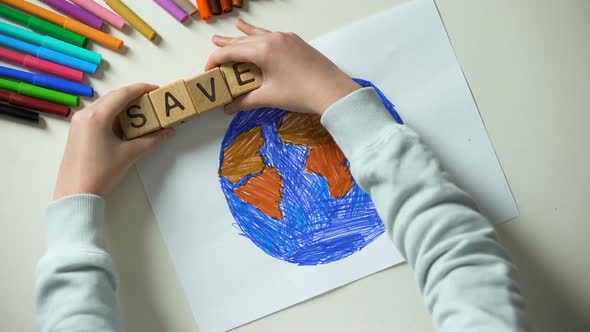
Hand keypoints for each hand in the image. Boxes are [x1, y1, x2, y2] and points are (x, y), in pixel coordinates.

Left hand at [53, 83, 174, 199]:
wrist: (76, 193)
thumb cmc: (101, 172)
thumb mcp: (130, 154)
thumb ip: (152, 140)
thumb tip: (168, 132)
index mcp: (97, 116)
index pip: (123, 94)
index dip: (141, 89)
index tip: (156, 90)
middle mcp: (85, 114)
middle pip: (113, 97)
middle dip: (134, 97)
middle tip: (152, 102)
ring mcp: (79, 122)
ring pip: (105, 106)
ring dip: (123, 106)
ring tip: (142, 113)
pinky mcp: (77, 131)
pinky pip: (98, 115)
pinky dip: (113, 116)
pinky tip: (125, 125)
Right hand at [205, 19, 359, 114]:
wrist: (332, 90)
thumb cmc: (300, 93)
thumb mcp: (269, 97)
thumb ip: (246, 101)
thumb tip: (229, 107)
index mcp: (263, 49)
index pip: (232, 52)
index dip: (216, 60)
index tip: (208, 70)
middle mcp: (273, 39)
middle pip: (244, 40)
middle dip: (228, 44)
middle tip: (214, 42)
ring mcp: (286, 38)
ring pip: (259, 34)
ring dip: (245, 34)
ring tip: (235, 27)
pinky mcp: (296, 42)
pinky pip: (272, 35)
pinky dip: (261, 35)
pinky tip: (260, 34)